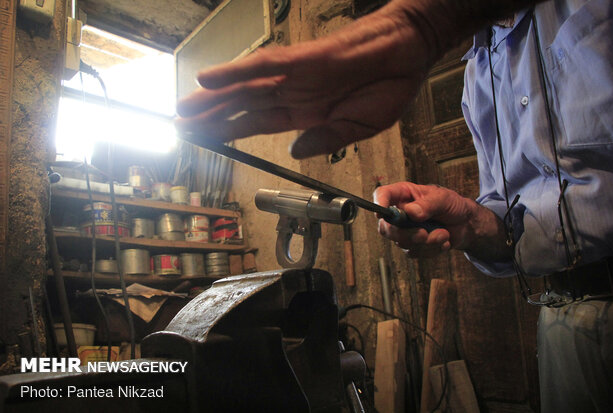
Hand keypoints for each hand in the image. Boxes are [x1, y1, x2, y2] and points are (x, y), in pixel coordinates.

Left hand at [175, 0, 439, 158]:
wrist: (410, 52)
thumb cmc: (389, 88)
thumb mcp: (359, 129)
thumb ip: (324, 140)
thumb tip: (292, 153)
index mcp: (305, 113)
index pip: (256, 124)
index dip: (229, 133)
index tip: (203, 142)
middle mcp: (293, 93)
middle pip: (242, 107)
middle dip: (210, 118)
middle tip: (178, 129)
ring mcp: (296, 76)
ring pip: (245, 88)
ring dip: (213, 99)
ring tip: (182, 111)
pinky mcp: (304, 60)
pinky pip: (263, 67)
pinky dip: (235, 73)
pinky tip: (208, 80)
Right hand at [374, 182, 475, 257]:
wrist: (466, 225)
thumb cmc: (453, 205)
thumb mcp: (444, 199)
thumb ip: (428, 204)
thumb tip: (411, 212)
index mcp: (404, 195)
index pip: (382, 195)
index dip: (378, 203)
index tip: (382, 213)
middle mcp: (400, 213)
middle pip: (386, 227)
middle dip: (406, 234)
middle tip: (424, 234)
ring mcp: (405, 230)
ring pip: (402, 243)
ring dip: (426, 243)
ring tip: (443, 234)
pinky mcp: (412, 245)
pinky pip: (413, 253)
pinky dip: (431, 250)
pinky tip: (442, 241)